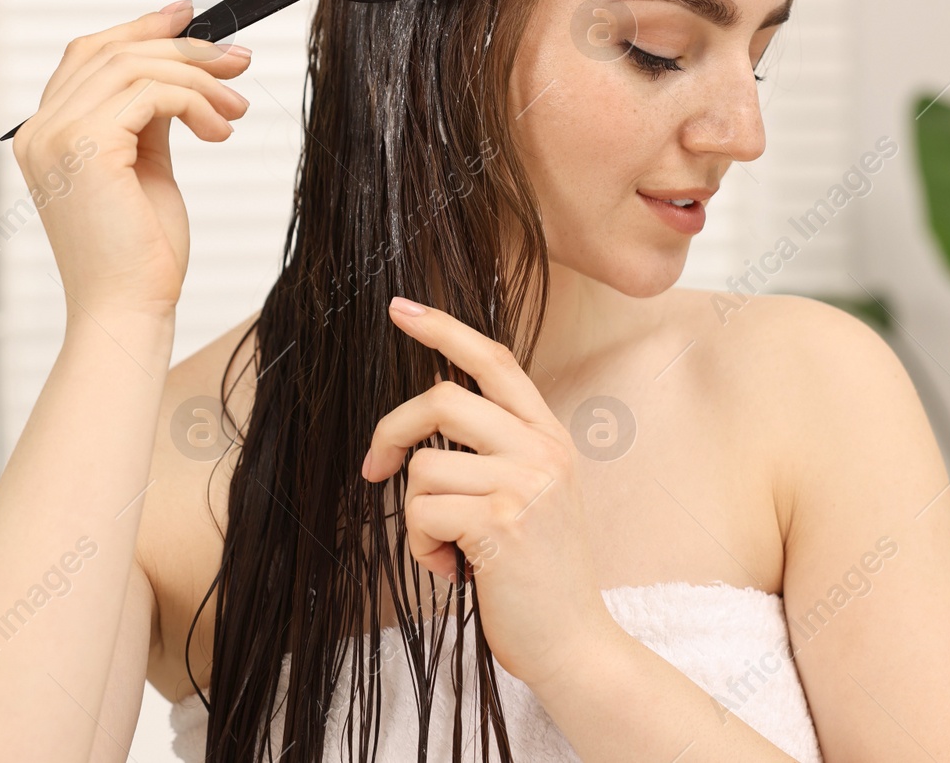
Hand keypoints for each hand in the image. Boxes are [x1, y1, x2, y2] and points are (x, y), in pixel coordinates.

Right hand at [10, 1, 250, 318]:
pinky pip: (151, 91)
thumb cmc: (139, 256)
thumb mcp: (144, 170)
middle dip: (184, 47)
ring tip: (237, 107)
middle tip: (237, 59)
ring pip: (136, 65)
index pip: (88, 56)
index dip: (141, 28)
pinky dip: (195, 101)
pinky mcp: (86, 146)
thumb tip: (178, 77)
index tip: (193, 19)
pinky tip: (220, 130)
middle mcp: (41, 131)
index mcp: (46, 135)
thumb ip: (146, 120)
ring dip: (199, 78)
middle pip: (113, 51)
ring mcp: (56, 136)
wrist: (128, 309)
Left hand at [361, 296, 620, 691]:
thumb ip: (499, 450)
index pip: (495, 360)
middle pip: (440, 399)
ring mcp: (525, 483)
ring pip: (423, 466)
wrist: (575, 642)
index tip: (400, 308)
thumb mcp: (533, 495)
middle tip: (374, 468)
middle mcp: (542, 449)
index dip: (444, 328)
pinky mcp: (501, 522)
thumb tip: (428, 416)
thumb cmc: (538, 575)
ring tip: (448, 548)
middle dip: (392, 432)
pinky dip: (422, 547)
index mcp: (549, 435)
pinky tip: (452, 570)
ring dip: (417, 515)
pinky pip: (422, 512)